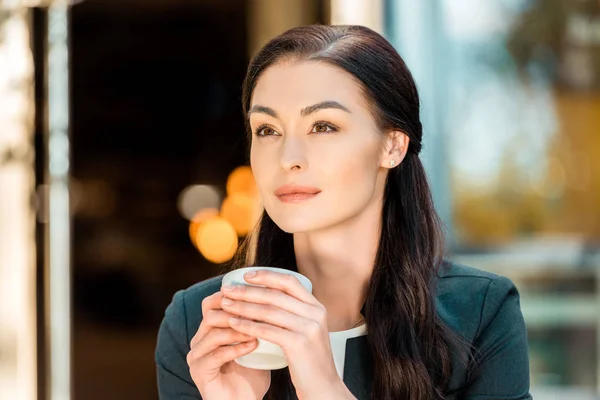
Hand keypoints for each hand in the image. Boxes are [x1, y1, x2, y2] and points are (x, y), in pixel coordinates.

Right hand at [186, 290, 270, 399]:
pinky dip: (235, 348)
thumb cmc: (253, 373)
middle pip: (211, 312)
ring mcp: (197, 355)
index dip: (234, 296)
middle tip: (259, 312)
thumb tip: (277, 295)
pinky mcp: (198, 371)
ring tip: (258, 331)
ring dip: (238, 329)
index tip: (258, 295)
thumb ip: (259, 322)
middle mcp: (199, 339)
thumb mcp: (257, 342)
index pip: (213, 302)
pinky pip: (215, 354)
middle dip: (236, 311)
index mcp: (209, 329)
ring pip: (212, 331)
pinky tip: (252, 346)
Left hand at [220, 270, 350, 399]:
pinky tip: (234, 323)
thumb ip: (294, 313)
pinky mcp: (299, 343)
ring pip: (269, 310)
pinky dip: (248, 325)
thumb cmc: (309, 360)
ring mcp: (308, 328)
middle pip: (275, 294)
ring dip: (243, 306)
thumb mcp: (308, 330)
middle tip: (227, 289)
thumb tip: (266, 296)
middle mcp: (315, 313)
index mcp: (316, 306)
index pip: (289, 282)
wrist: (323, 387)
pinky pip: (267, 330)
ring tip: (226, 305)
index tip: (246, 276)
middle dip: (248, 290)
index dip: (266, 276)